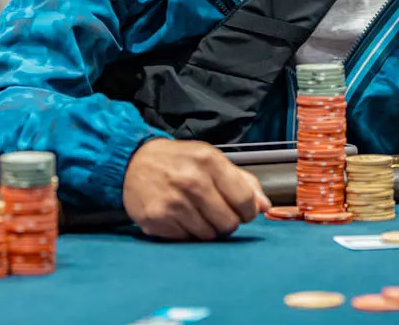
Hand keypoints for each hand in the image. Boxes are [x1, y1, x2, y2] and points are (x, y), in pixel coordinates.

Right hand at [123, 139, 270, 240]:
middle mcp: (192, 182)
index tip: (242, 211)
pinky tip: (179, 217)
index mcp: (209, 162)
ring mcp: (173, 203)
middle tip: (215, 212)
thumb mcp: (211, 159)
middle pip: (229, 223)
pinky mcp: (157, 220)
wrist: (134, 161)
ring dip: (207, 229)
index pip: (245, 200)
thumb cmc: (178, 161)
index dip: (248, 211)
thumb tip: (264, 206)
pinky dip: (187, 233)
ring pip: (209, 236)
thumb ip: (242, 181)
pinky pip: (187, 240)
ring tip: (196, 212)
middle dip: (227, 222)